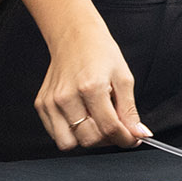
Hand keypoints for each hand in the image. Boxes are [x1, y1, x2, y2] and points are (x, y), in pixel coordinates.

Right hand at [35, 33, 150, 150]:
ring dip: (88, 139)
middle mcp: (67, 97)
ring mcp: (51, 103)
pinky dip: (72, 133)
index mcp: (91, 87)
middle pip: (89, 139)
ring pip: (69, 143)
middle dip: (108, 139)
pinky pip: (56, 135)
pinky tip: (83, 117)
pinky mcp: (41, 105)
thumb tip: (139, 134)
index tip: (133, 138)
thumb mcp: (124, 78)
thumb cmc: (100, 53)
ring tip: (97, 123)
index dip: (125, 138)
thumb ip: (130, 110)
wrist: (74, 37)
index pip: (109, 127)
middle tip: (117, 128)